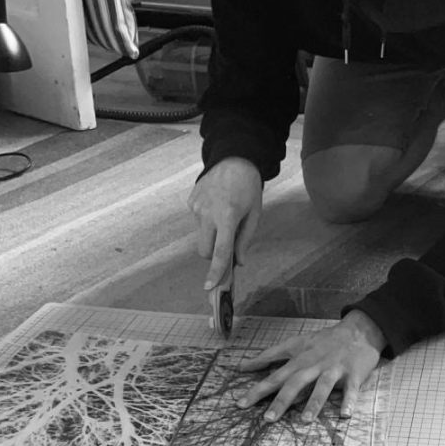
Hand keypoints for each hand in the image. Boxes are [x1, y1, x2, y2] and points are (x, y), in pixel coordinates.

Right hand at [187, 157, 262, 288]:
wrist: (234, 158)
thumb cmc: (248, 187)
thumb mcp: (254, 214)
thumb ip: (245, 240)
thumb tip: (238, 262)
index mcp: (226, 216)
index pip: (219, 251)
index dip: (216, 271)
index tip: (210, 287)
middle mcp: (207, 213)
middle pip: (204, 251)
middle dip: (214, 255)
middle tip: (228, 244)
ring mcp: (196, 207)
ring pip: (201, 236)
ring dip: (212, 235)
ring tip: (225, 215)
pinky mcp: (190, 202)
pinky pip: (198, 221)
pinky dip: (207, 221)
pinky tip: (217, 205)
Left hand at [235, 310, 386, 421]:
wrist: (358, 331)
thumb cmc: (323, 341)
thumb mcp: (295, 343)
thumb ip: (269, 356)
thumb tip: (242, 366)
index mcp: (299, 360)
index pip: (275, 377)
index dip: (258, 390)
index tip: (241, 404)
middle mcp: (314, 365)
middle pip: (296, 383)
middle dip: (281, 400)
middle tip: (268, 419)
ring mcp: (334, 369)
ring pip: (322, 386)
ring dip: (314, 403)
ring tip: (304, 421)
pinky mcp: (353, 374)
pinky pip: (351, 390)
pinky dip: (349, 401)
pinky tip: (345, 415)